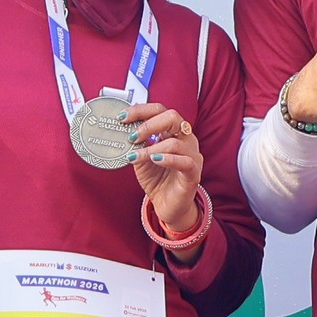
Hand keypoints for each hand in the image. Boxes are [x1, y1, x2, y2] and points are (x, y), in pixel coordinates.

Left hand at [123, 103, 205, 244]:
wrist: (168, 205)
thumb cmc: (157, 179)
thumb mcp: (141, 158)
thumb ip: (137, 144)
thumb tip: (124, 129)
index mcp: (173, 132)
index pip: (160, 111)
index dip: (141, 111)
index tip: (122, 118)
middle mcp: (185, 139)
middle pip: (172, 117)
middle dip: (149, 124)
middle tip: (132, 136)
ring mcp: (192, 155)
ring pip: (175, 142)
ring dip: (151, 148)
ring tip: (136, 156)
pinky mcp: (194, 173)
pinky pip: (184, 161)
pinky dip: (168, 159)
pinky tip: (154, 160)